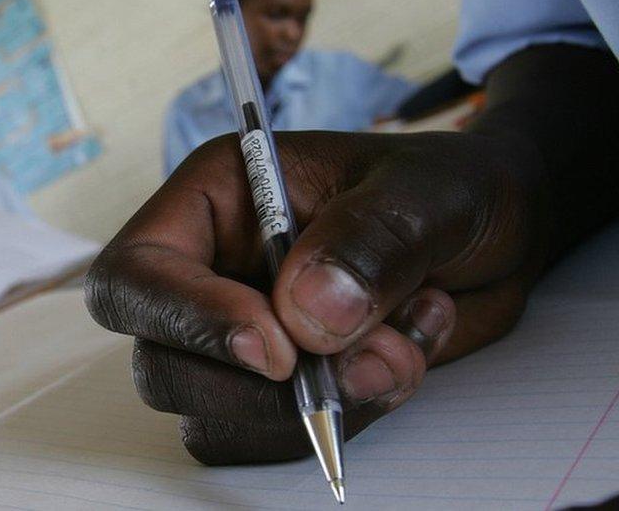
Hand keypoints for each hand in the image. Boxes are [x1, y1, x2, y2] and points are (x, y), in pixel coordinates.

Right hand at [85, 129, 546, 464]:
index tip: (279, 350)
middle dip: (264, 390)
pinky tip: (399, 362)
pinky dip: (343, 423)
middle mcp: (210, 272)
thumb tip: (303, 316)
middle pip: (161, 364)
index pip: (137, 272)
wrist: (490, 237)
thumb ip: (367, 241)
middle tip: (373, 359)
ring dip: (314, 411)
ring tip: (403, 350)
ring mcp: (238, 336)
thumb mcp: (425, 193)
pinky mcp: (274, 387)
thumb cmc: (445, 188)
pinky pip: (268, 440)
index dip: (188, 319)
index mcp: (215, 199)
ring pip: (211, 418)